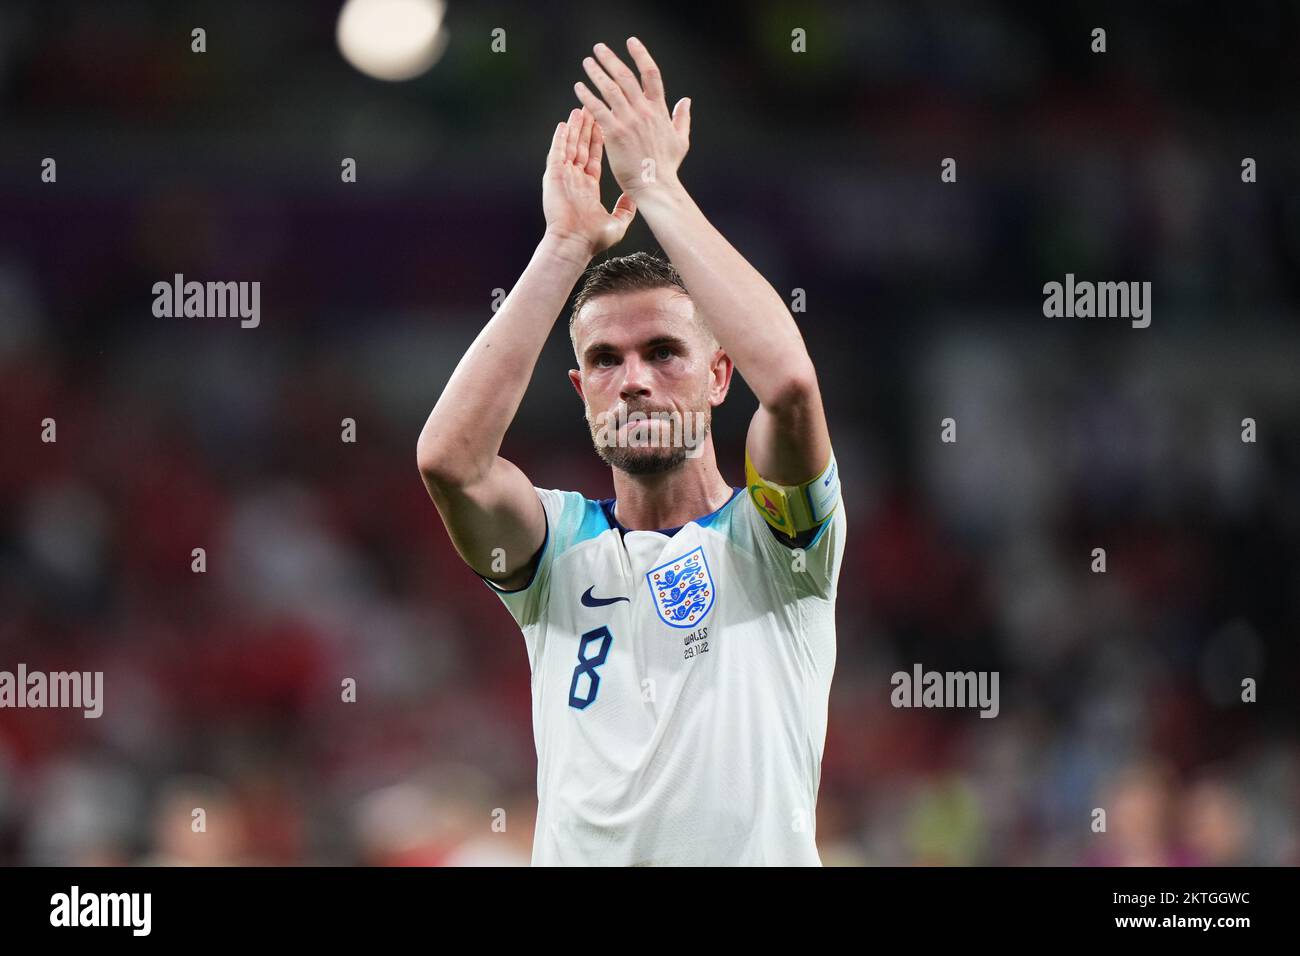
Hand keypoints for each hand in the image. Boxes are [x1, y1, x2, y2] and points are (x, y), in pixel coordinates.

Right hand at [542, 106, 636, 257]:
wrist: (574, 244)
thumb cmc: (593, 239)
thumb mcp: (617, 222)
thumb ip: (625, 209)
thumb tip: (632, 198)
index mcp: (588, 188)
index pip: (594, 158)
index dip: (598, 141)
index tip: (603, 125)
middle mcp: (575, 179)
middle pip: (582, 147)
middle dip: (587, 128)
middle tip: (592, 109)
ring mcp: (564, 177)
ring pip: (570, 146)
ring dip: (575, 128)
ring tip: (580, 109)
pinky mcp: (554, 176)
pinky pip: (557, 153)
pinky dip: (560, 138)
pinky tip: (564, 124)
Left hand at [573, 37, 690, 199]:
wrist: (656, 186)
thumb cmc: (667, 167)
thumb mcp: (681, 140)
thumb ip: (682, 118)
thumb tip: (686, 100)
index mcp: (660, 110)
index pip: (651, 74)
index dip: (641, 55)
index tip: (631, 41)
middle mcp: (644, 111)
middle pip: (625, 77)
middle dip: (611, 59)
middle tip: (598, 49)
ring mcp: (629, 121)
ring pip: (610, 89)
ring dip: (597, 73)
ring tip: (588, 62)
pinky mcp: (614, 133)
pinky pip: (597, 109)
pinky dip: (587, 96)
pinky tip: (578, 88)